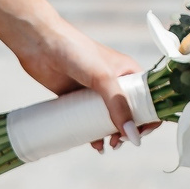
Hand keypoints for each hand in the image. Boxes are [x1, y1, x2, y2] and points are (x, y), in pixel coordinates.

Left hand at [15, 17, 158, 147]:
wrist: (39, 44)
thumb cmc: (75, 50)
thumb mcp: (102, 78)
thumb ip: (118, 106)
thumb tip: (132, 135)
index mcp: (128, 72)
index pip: (149, 98)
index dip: (150, 117)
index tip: (141, 134)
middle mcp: (115, 83)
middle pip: (131, 113)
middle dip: (130, 130)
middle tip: (120, 141)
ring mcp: (95, 92)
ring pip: (110, 119)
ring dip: (112, 135)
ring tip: (108, 145)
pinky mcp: (77, 99)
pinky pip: (90, 121)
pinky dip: (94, 135)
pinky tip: (94, 144)